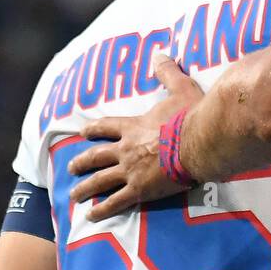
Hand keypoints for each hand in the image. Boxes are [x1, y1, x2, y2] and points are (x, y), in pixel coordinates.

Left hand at [68, 54, 204, 220]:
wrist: (200, 141)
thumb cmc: (192, 116)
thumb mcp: (181, 89)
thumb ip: (168, 72)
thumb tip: (160, 53)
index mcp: (135, 126)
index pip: (108, 126)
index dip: (94, 129)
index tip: (82, 132)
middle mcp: (126, 149)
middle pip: (97, 156)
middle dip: (82, 162)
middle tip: (71, 168)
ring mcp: (131, 170)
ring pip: (100, 181)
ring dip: (85, 188)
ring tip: (74, 196)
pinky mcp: (140, 190)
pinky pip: (116, 202)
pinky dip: (102, 210)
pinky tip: (91, 216)